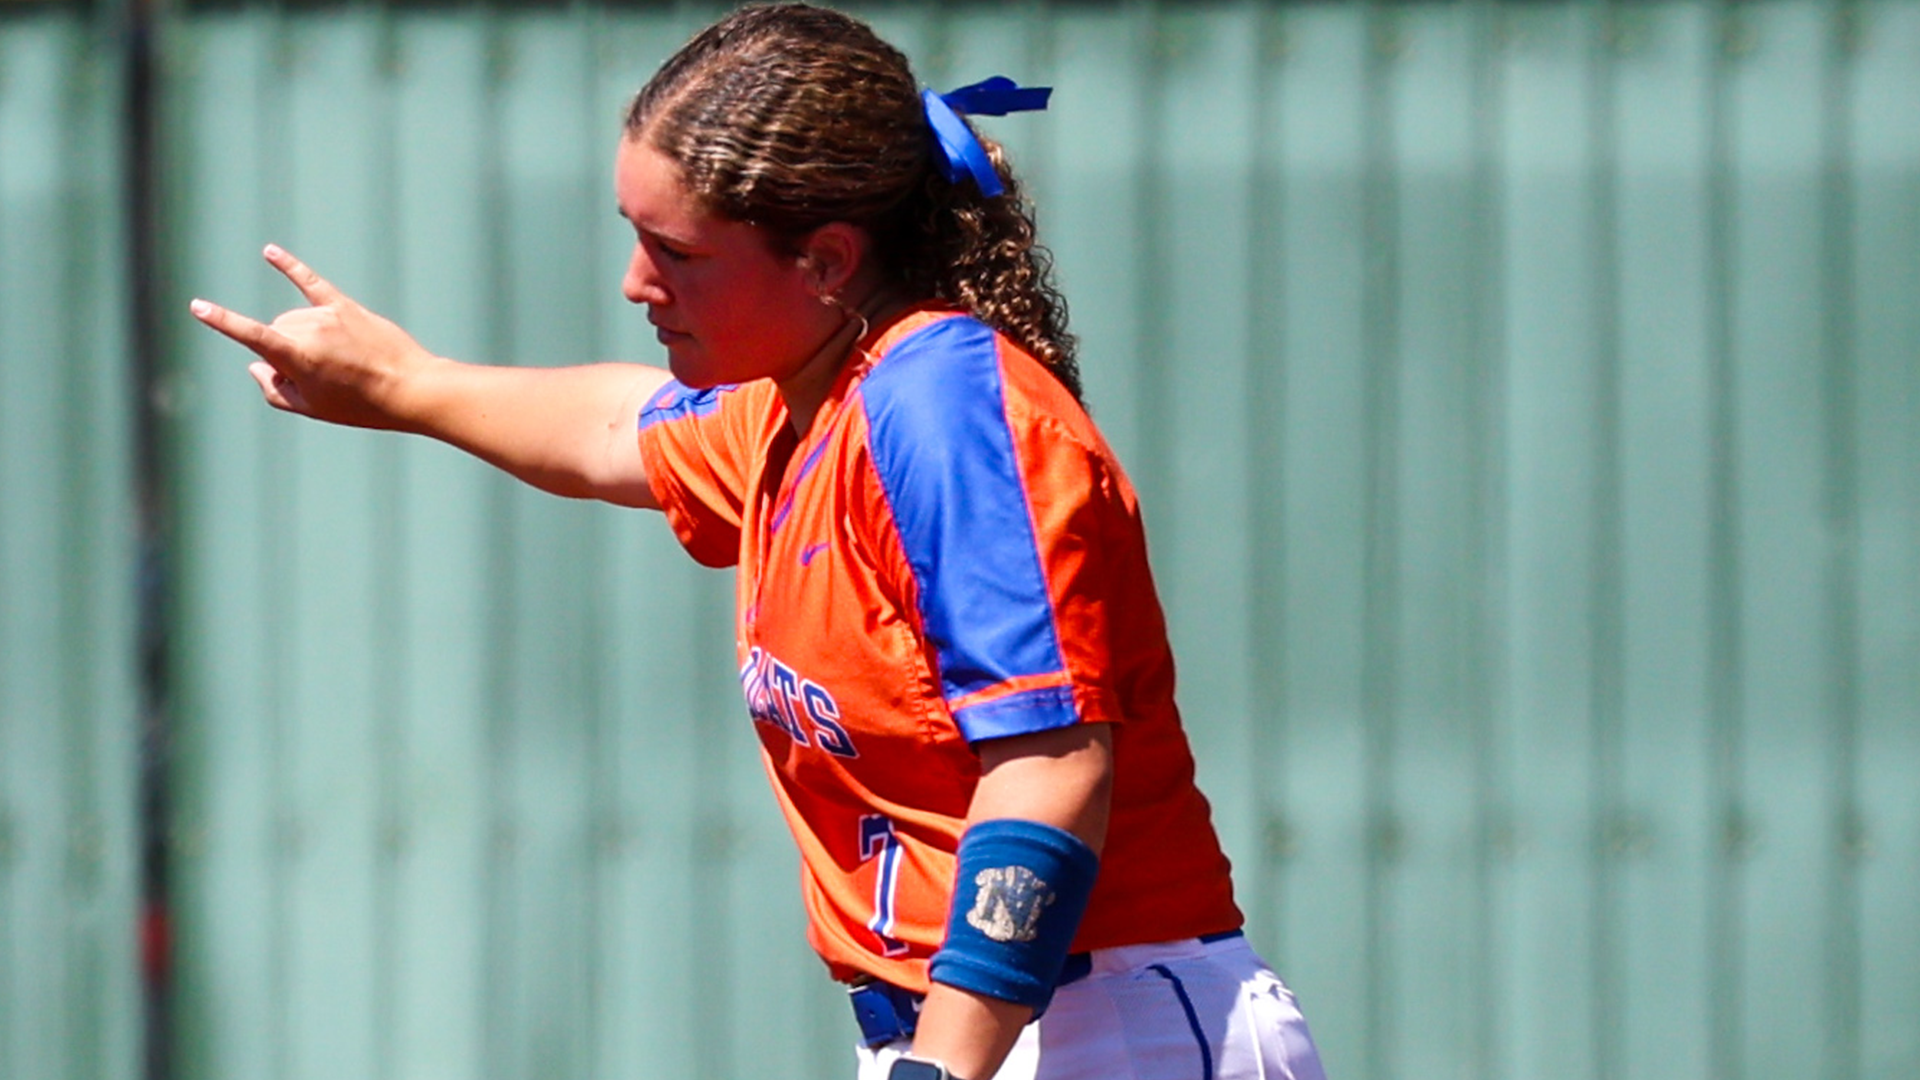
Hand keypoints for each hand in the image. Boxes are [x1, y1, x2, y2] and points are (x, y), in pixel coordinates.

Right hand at [190, 244, 434, 429]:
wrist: (410, 387)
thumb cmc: (361, 405)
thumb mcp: (312, 409)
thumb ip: (274, 389)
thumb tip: (257, 366)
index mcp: (295, 356)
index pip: (249, 334)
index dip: (221, 321)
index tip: (197, 306)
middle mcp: (308, 329)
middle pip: (275, 334)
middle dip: (285, 355)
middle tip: (323, 380)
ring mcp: (327, 315)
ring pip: (293, 321)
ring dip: (301, 339)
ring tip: (339, 365)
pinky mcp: (345, 306)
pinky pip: (311, 282)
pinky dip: (290, 266)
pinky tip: (269, 252)